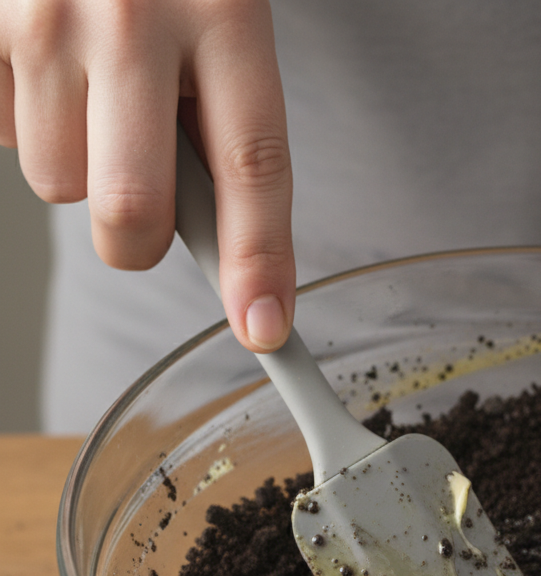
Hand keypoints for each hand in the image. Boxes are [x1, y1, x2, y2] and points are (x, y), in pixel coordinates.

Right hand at [0, 0, 293, 352]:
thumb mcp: (223, 13)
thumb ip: (224, 113)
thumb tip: (225, 239)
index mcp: (224, 9)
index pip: (254, 166)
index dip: (260, 261)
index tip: (266, 328)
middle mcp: (127, 11)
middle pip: (131, 212)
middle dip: (140, 238)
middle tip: (147, 202)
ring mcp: (38, 14)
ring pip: (59, 182)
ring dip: (79, 161)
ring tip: (91, 88)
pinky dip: (22, 117)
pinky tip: (44, 65)